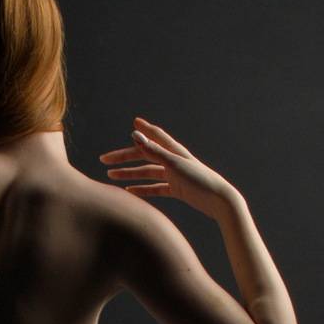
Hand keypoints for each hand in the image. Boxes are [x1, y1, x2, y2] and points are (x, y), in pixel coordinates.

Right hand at [99, 117, 235, 218]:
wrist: (219, 201)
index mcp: (174, 151)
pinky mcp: (177, 189)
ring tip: (111, 176)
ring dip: (129, 173)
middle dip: (124, 157)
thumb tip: (134, 135)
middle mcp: (173, 161)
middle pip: (144, 156)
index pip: (155, 136)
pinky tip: (130, 191)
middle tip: (104, 159)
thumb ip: (153, 150)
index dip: (144, 129)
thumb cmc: (199, 181)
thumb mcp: (174, 164)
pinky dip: (142, 189)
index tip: (134, 121)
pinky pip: (155, 188)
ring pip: (146, 172)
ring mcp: (175, 176)